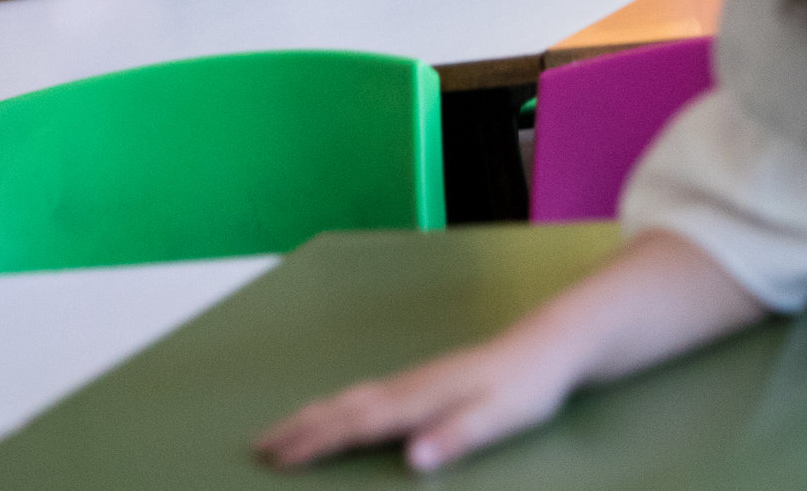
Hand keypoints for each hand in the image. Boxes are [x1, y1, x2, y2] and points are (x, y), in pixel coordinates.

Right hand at [255, 331, 577, 473]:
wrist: (549, 345)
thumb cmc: (527, 387)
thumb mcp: (500, 417)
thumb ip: (457, 437)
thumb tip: (414, 460)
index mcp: (421, 399)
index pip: (356, 424)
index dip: (315, 444)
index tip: (278, 460)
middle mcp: (409, 386)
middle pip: (341, 408)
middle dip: (297, 428)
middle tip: (257, 446)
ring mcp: (414, 380)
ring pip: (349, 398)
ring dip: (311, 415)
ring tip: (280, 431)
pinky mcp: (422, 382)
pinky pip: (364, 396)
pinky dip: (336, 407)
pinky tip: (334, 412)